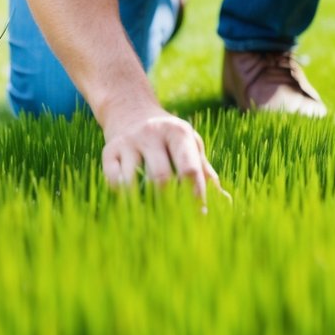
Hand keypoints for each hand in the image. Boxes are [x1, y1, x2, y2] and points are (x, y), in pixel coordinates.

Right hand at [100, 105, 227, 207]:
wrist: (131, 111)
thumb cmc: (169, 139)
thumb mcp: (190, 147)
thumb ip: (206, 174)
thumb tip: (225, 202)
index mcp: (178, 132)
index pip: (189, 170)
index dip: (195, 197)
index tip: (199, 216)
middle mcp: (152, 133)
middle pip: (161, 178)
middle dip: (168, 204)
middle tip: (174, 222)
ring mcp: (129, 141)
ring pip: (132, 181)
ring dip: (142, 204)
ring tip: (151, 218)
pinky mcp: (109, 150)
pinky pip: (113, 181)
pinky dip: (122, 197)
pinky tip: (131, 204)